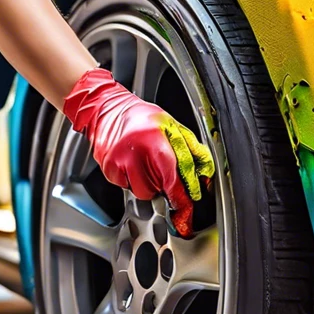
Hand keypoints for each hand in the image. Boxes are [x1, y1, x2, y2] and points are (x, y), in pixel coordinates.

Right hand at [64, 68, 214, 236]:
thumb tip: (205, 172)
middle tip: (160, 168)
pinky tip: (132, 163)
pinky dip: (132, 180)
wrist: (108, 110)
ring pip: (141, 192)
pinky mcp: (108, 169)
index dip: (182, 195)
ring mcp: (118, 162)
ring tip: (146, 164)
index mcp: (154, 141)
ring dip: (148, 184)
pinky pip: (126, 187)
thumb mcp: (173, 126)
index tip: (187, 204)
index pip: (172, 179)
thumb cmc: (142, 117)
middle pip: (157, 189)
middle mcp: (134, 153)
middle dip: (164, 184)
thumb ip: (191, 150)